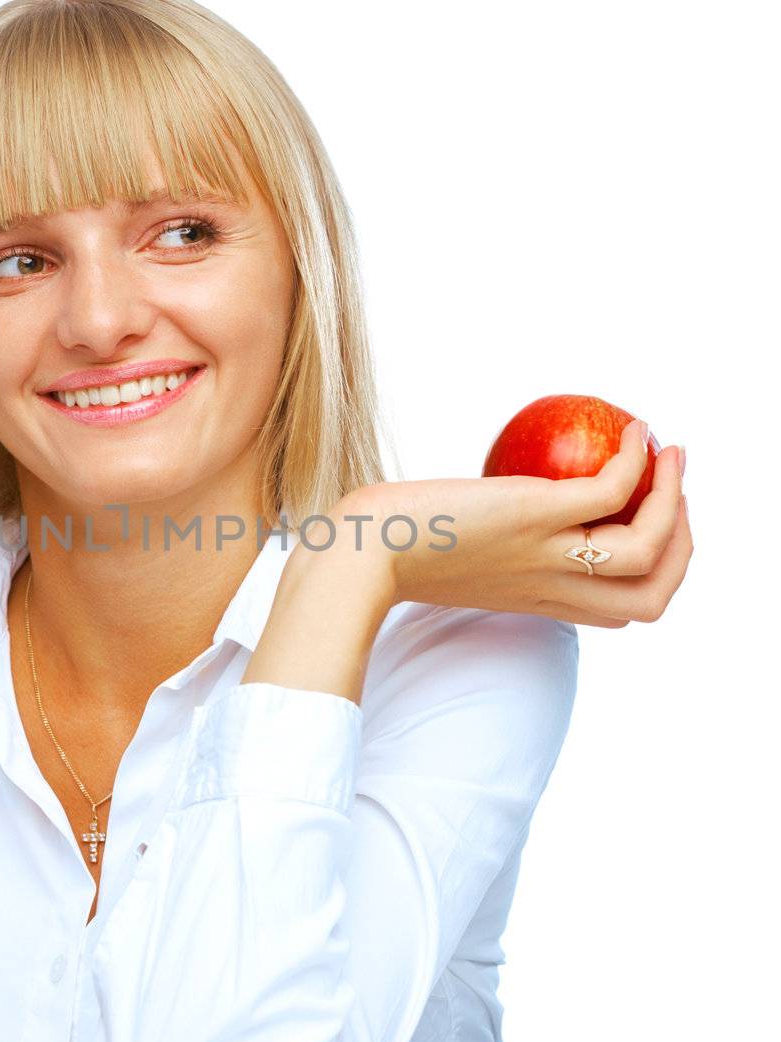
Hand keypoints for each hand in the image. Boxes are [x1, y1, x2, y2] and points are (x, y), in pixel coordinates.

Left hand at [345, 419, 690, 628]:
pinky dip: (637, 461)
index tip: (647, 528)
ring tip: (671, 456)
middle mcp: (551, 588)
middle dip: (684, 548)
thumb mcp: (451, 556)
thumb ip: (482, 544)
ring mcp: (547, 555)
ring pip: (649, 550)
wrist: (358, 554)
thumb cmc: (388, 549)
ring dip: (675, 501)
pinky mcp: (534, 516)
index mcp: (538, 602)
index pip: (620, 609)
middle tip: (676, 494)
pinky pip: (612, 492)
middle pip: (652, 596)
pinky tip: (634, 432)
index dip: (651, 573)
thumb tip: (487, 505)